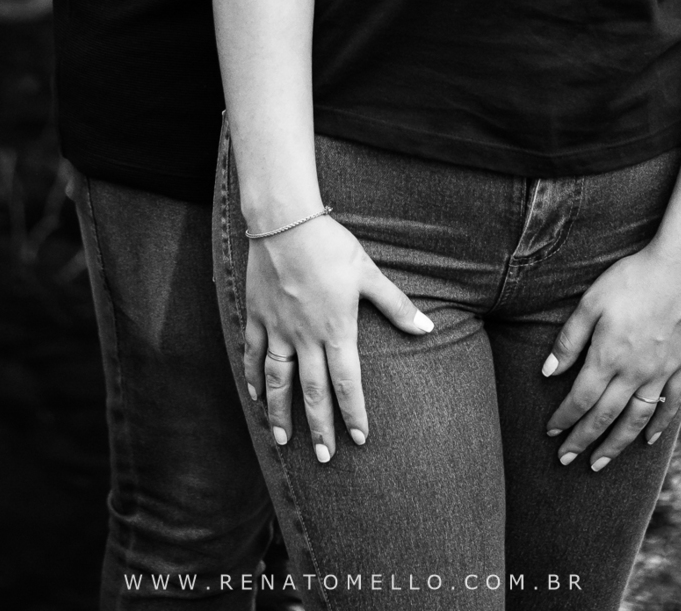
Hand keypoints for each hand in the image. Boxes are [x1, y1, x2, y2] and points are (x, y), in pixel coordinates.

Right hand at [243, 216, 432, 463]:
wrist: (285, 221)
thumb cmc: (331, 245)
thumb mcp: (368, 273)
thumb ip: (396, 305)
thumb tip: (427, 328)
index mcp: (336, 329)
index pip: (347, 382)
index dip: (353, 413)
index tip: (359, 439)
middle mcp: (305, 336)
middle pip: (312, 391)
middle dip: (320, 427)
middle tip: (324, 459)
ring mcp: (278, 328)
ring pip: (278, 381)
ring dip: (281, 413)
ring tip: (283, 441)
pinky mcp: (258, 315)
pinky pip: (253, 353)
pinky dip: (253, 377)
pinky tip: (256, 397)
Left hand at [541, 246, 680, 469]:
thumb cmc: (630, 279)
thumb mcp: (591, 302)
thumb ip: (570, 340)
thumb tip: (548, 373)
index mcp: (608, 356)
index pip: (580, 398)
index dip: (564, 417)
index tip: (550, 432)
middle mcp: (634, 372)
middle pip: (605, 416)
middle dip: (582, 440)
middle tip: (565, 460)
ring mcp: (661, 372)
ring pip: (635, 419)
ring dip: (616, 444)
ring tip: (599, 463)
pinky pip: (670, 404)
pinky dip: (658, 424)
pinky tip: (647, 439)